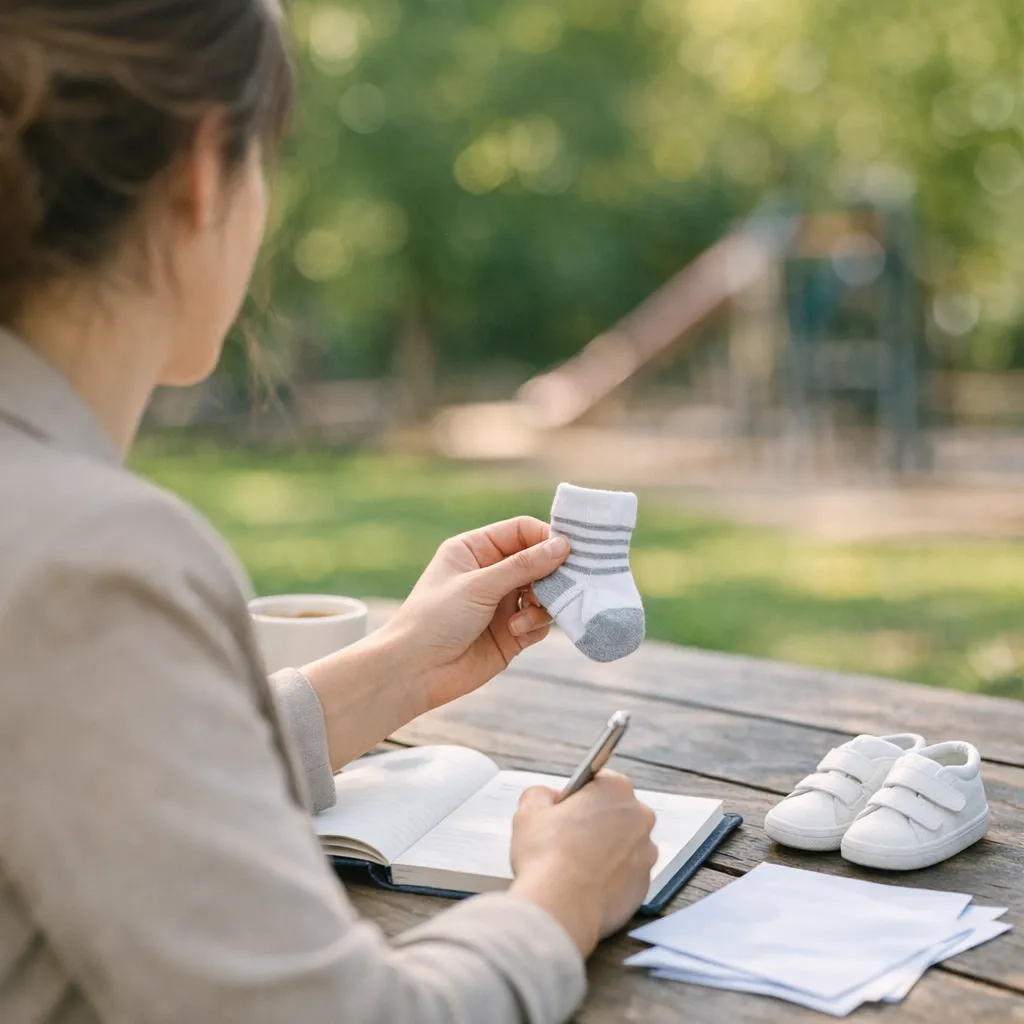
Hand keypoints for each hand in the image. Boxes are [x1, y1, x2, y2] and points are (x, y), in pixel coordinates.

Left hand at [381, 517, 569, 710]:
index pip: (521, 532)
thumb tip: (563, 545)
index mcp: (475, 549)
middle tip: (561, 585)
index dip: (546, 538)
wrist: (415, 671)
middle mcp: (491, 573)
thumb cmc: (435, 618)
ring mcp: (502, 603)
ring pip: (544, 593)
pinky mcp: (511, 633)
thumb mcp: (479, 585)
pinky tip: (516, 631)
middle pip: (538, 562)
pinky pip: (539, 621)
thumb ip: (523, 566)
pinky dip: (535, 624)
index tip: (569, 551)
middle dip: (551, 574)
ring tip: (528, 614)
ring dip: (543, 603)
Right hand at [508, 771, 657, 956]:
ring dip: (604, 851)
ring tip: (574, 866)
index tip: (564, 812)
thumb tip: (549, 799)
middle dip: (594, 823)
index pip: (598, 783)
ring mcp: (646, 854)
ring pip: (622, 846)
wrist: (560, 906)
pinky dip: (609, 878)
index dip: (577, 797)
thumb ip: (541, 794)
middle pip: (614, 813)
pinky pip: (625, 875)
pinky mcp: (644, 886)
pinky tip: (585, 885)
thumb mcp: (529, 810)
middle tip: (565, 840)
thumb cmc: (546, 855)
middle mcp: (640, 818)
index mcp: (616, 789)